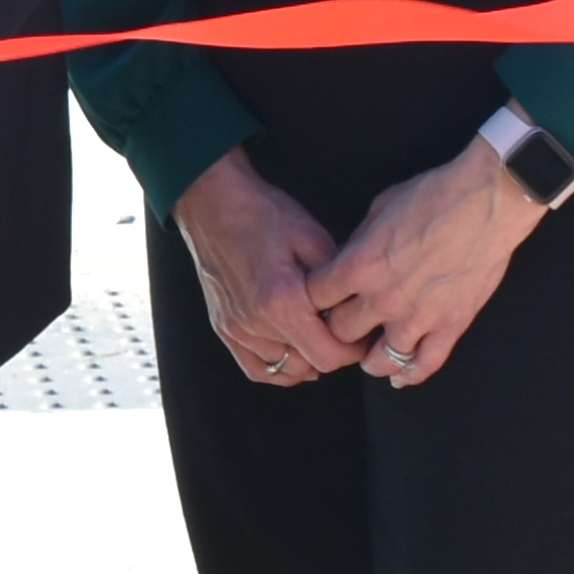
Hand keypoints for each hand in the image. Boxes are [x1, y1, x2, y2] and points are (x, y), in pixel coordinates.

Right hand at [167, 152, 367, 388]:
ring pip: (285, 370)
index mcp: (281, 301)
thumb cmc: (264, 215)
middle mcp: (255, 323)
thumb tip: (355, 307)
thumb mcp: (313, 237)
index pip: (328, 356)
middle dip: (334, 352)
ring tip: (320, 334)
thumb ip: (335, 280)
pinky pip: (256, 369)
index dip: (352, 350)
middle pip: (310, 365)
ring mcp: (236, 329)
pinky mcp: (224, 328)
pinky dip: (280, 368)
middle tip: (345, 330)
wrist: (213, 203)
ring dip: (308, 358)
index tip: (361, 333)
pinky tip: (295, 353)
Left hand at [296, 138, 547, 393]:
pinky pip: (424, 365)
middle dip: (337, 328)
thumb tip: (347, 260)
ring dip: (368, 359)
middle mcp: (384, 298)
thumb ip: (359, 242)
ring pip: (379, 360)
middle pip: (341, 333)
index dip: (311, 298)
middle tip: (341, 325)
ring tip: (367, 355)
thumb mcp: (381, 207)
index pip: (314, 298)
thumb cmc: (436, 195)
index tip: (316, 299)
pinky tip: (399, 378)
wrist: (490, 200)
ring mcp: (418, 317)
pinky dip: (409, 376)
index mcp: (361, 265)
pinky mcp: (451, 325)